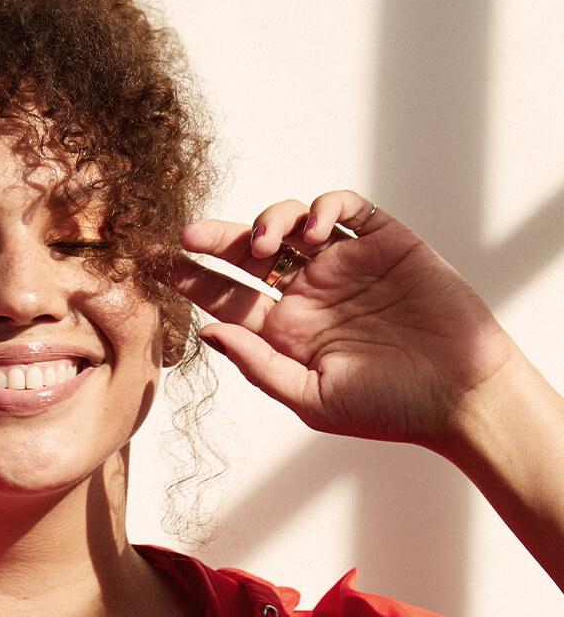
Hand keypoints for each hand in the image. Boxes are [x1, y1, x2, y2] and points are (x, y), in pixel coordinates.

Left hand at [171, 190, 518, 450]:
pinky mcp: (384, 243)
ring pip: (291, 222)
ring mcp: (344, 264)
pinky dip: (325, 208)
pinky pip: (346, 209)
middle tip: (188, 236)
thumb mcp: (312, 397)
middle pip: (249, 252)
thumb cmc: (389, 408)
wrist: (463, 398)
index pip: (225, 294)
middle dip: (216, 240)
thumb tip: (207, 330)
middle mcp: (308, 292)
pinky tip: (316, 231)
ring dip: (270, 222)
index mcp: (285, 329)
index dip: (190, 277)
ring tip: (266, 247)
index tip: (153, 262)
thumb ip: (258, 364)